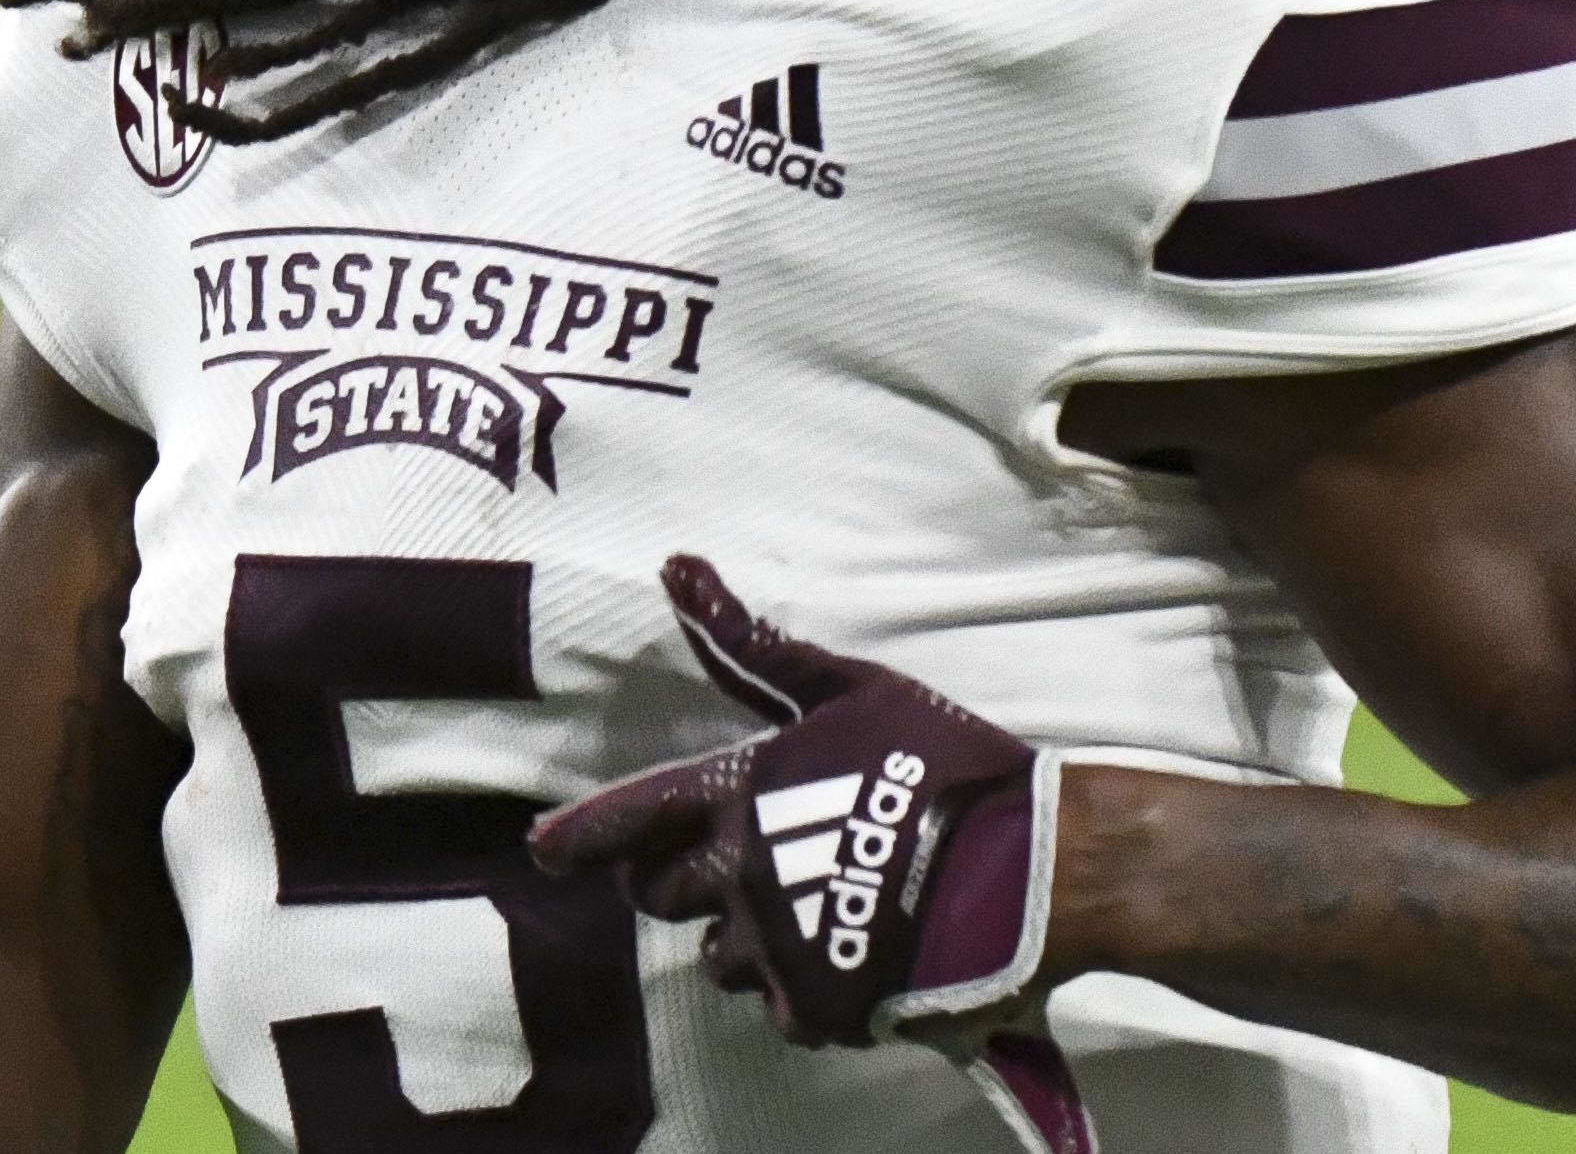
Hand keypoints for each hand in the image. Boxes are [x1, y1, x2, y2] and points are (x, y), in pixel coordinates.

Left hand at [532, 557, 1090, 1153]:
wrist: (1032, 868)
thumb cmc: (945, 763)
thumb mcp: (852, 689)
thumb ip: (753, 644)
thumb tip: (675, 566)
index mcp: (739, 794)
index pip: (630, 816)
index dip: (580, 834)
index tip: (544, 848)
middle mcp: (736, 878)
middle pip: (660, 893)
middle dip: (685, 879)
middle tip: (744, 864)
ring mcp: (771, 950)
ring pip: (717, 956)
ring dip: (746, 936)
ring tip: (812, 911)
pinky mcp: (813, 1010)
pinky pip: (777, 1004)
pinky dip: (802, 984)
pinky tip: (852, 954)